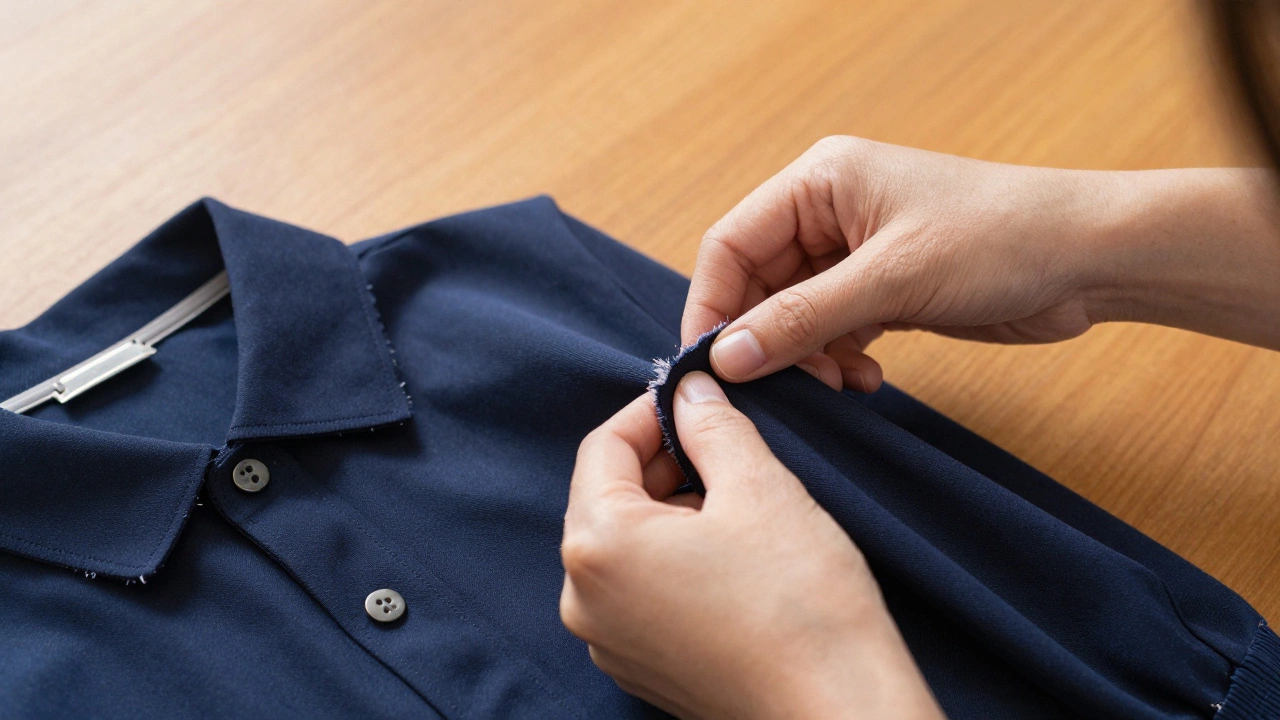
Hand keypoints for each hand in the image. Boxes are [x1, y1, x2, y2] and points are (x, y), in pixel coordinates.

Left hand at [559, 373, 941, 719]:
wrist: (838, 710)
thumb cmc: (799, 602)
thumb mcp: (758, 485)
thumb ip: (712, 424)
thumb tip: (689, 390)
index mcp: (597, 545)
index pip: (602, 447)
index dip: (651, 411)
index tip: (694, 397)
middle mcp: (583, 598)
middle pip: (608, 497)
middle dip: (663, 462)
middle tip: (724, 445)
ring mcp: (608, 641)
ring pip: (626, 545)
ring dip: (671, 510)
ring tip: (736, 504)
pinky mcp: (640, 668)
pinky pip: (640, 591)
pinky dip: (672, 560)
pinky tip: (731, 557)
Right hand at [682, 137, 1279, 389]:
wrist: (1090, 259)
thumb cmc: (1001, 238)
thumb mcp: (892, 279)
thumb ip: (803, 318)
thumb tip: (726, 357)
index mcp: (820, 182)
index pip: (730, 244)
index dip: (712, 305)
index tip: (709, 365)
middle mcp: (829, 213)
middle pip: (758, 284)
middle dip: (764, 339)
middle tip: (779, 387)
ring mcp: (856, 253)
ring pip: (793, 314)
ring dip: (806, 357)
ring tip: (838, 383)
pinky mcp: (883, 289)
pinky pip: (831, 330)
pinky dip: (838, 360)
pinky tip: (865, 379)